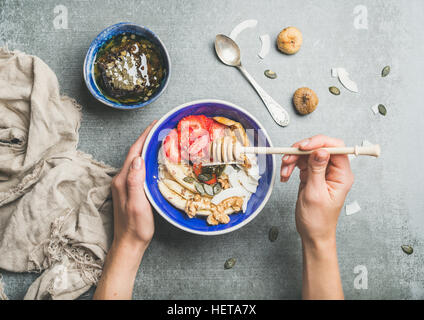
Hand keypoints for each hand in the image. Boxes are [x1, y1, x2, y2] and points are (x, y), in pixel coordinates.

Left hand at [94, 121, 156, 299]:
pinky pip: (138, 169)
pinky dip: (146, 159)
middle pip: (134, 153)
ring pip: (136, 160)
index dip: (144, 136)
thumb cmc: (136, 228)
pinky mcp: (129, 189)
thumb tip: (137, 159)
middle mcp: (121, 179)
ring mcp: (124, 184)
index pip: (134, 152)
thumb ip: (135, 182)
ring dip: (146, 147)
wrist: (129, 244)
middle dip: (146, 138)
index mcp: (123, 180)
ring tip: (160, 139)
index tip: (156, 124)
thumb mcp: (138, 205)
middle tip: (162, 128)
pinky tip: (155, 160)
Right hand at [280, 135, 353, 299]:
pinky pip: (301, 163)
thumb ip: (317, 169)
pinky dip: (291, 167)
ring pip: (307, 154)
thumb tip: (321, 150)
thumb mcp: (315, 193)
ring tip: (285, 171)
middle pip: (319, 148)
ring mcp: (323, 172)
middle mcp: (334, 171)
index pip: (335, 148)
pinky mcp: (313, 175)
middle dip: (301, 151)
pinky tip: (286, 175)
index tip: (303, 146)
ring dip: (293, 160)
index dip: (319, 142)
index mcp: (342, 175)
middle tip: (289, 157)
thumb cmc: (318, 220)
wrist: (312, 233)